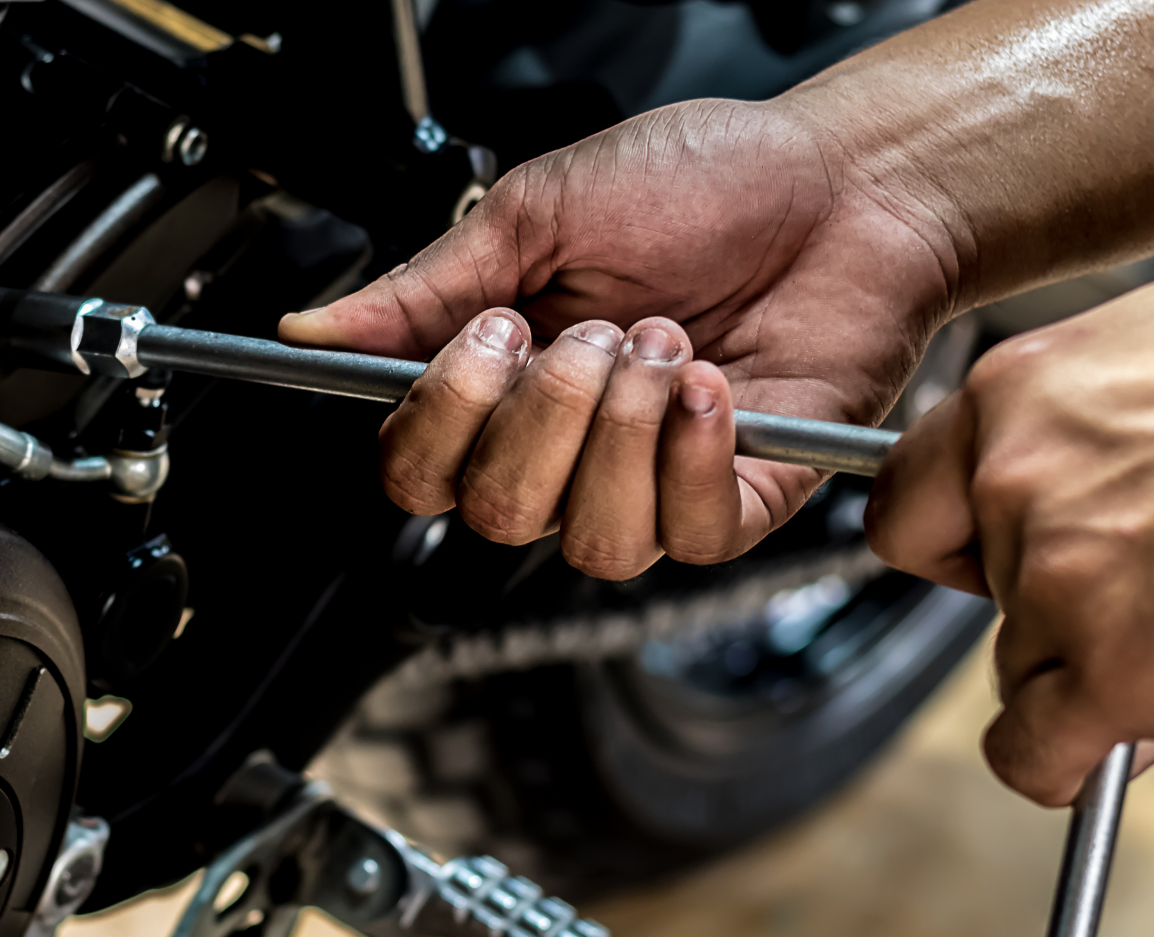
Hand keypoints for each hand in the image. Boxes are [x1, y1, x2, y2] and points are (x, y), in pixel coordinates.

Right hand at [280, 98, 958, 577]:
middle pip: (493, 514)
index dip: (439, 421)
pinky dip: (691, 458)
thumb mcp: (538, 213)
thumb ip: (422, 288)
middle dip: (543, 414)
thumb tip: (311, 328)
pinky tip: (709, 385)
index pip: (418, 470)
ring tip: (665, 345)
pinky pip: (690, 536)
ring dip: (620, 434)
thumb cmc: (705, 182)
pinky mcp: (740, 496)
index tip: (488, 334)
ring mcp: (652, 480)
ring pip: (589, 540)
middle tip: (595, 329)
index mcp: (504, 384)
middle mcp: (569, 448)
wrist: (843, 180)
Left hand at [869, 273, 1153, 804]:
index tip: (981, 559)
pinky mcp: (1109, 673)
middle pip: (967, 588)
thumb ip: (1079, 398)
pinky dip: (1064, 764)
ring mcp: (1052, 582)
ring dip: (1079, 672)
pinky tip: (1110, 745)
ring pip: (1014, 667)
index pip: (906, 495)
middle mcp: (1013, 482)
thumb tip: (1058, 435)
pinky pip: (1030, 754)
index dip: (951, 539)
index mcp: (1014, 394)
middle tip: (1113, 595)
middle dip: (1029, 602)